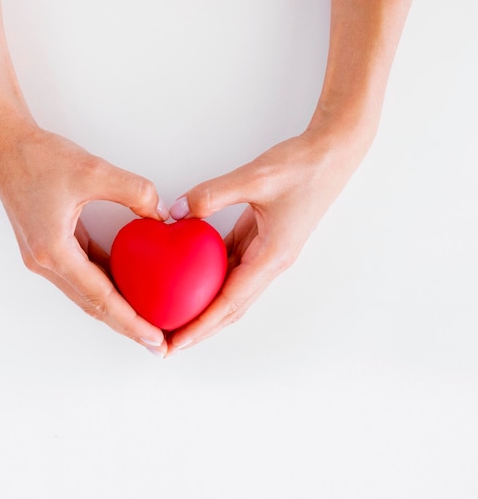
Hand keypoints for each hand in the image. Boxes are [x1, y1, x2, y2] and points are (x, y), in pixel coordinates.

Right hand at [0, 119, 169, 351]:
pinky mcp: (47, 248)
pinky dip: (106, 285)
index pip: (100, 298)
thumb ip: (134, 191)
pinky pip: (82, 275)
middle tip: (159, 343)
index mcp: (53, 252)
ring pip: (86, 294)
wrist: (3, 143)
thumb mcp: (93, 169)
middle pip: (93, 306)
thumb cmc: (39, 156)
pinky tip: (129, 286)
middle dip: (127, 326)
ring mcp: (44, 258)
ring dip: (116, 309)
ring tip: (147, 321)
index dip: (130, 321)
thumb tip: (162, 216)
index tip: (155, 338)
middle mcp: (45, 263)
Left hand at [166, 127, 370, 352]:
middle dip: (200, 329)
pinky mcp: (261, 242)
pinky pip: (230, 267)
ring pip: (230, 292)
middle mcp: (270, 263)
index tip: (178, 342)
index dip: (202, 325)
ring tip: (174, 319)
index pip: (230, 302)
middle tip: (168, 344)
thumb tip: (176, 213)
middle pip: (230, 308)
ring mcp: (266, 255)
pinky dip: (209, 280)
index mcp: (272, 257)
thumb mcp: (256, 176)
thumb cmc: (302, 167)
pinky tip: (187, 282)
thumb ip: (213, 194)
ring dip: (204, 309)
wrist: (331, 155)